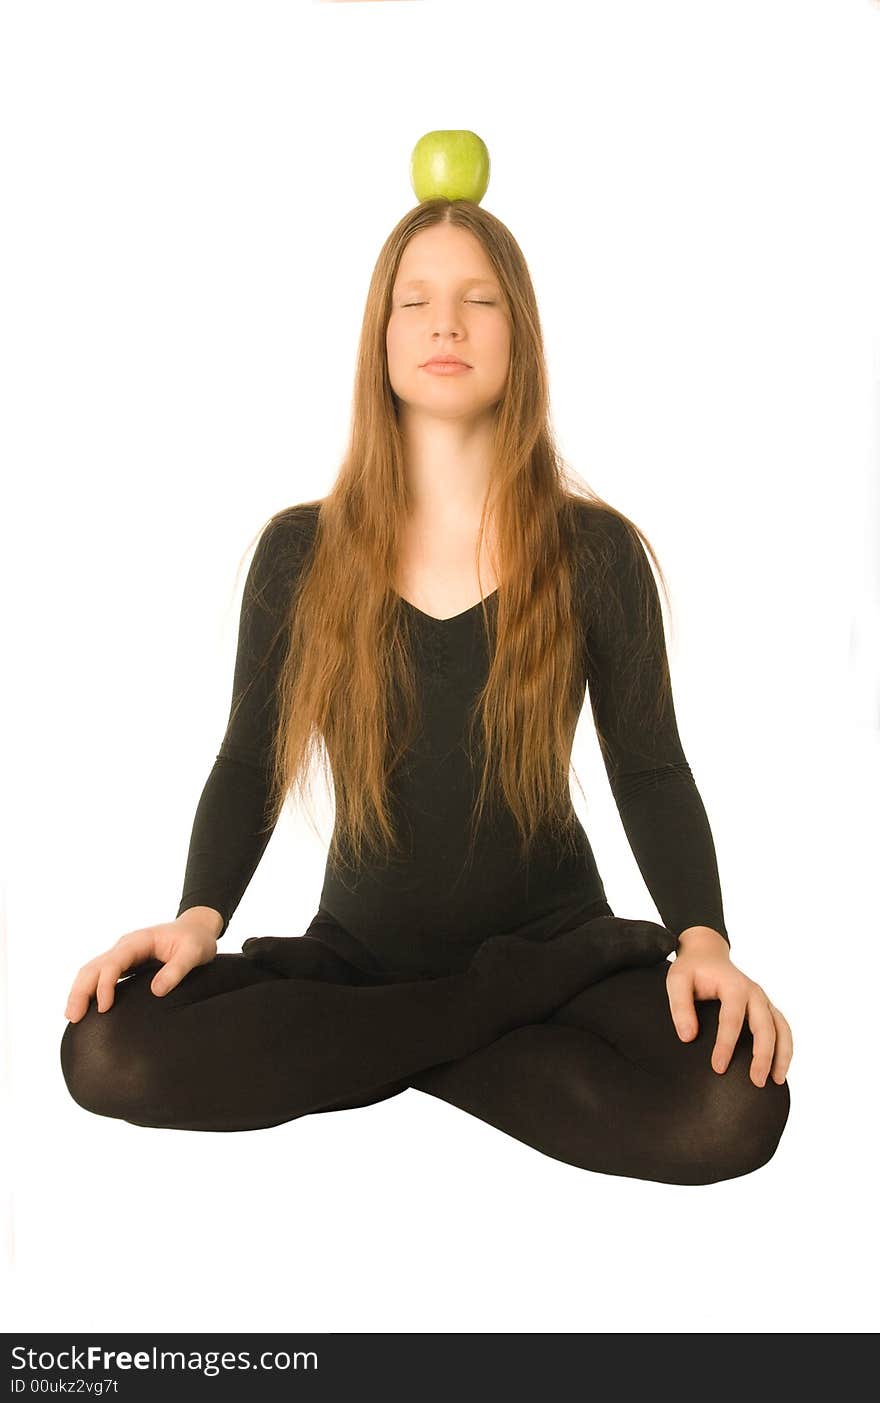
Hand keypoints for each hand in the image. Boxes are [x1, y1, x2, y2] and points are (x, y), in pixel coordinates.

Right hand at [63, 914, 218, 1022]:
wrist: (197, 929)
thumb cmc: (196, 940)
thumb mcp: (193, 953)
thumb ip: (177, 970)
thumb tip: (156, 991)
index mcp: (138, 942)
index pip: (113, 962)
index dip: (105, 984)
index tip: (104, 1007)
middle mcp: (125, 947)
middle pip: (93, 966)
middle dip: (80, 990)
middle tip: (73, 1017)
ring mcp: (123, 955)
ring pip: (92, 970)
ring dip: (80, 991)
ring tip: (72, 1016)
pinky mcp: (125, 964)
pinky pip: (101, 975)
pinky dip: (89, 989)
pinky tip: (85, 1006)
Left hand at [666, 929, 792, 1087]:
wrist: (707, 954)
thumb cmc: (691, 970)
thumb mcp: (676, 981)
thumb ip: (680, 1007)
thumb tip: (688, 1037)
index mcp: (733, 985)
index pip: (732, 1018)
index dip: (726, 1044)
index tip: (718, 1068)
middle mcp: (754, 992)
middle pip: (765, 1026)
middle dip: (762, 1055)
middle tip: (756, 1082)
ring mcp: (763, 1000)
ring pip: (781, 1028)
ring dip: (782, 1055)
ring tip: (775, 1081)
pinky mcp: (767, 1007)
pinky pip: (782, 1028)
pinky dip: (785, 1048)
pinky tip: (779, 1070)